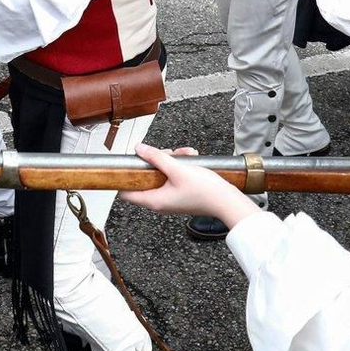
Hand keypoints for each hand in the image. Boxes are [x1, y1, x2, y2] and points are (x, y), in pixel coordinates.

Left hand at [119, 144, 265, 225]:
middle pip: (146, 177)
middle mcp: (160, 202)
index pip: (126, 193)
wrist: (227, 200)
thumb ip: (156, 157)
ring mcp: (171, 198)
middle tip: (166, 154)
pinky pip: (173, 176)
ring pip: (162, 174)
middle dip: (155, 161)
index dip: (122, 178)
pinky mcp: (181, 193)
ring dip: (171, 160)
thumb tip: (139, 149)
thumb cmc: (204, 190)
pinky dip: (180, 166)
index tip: (123, 164)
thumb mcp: (177, 168)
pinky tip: (191, 158)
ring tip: (184, 154)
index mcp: (154, 200)